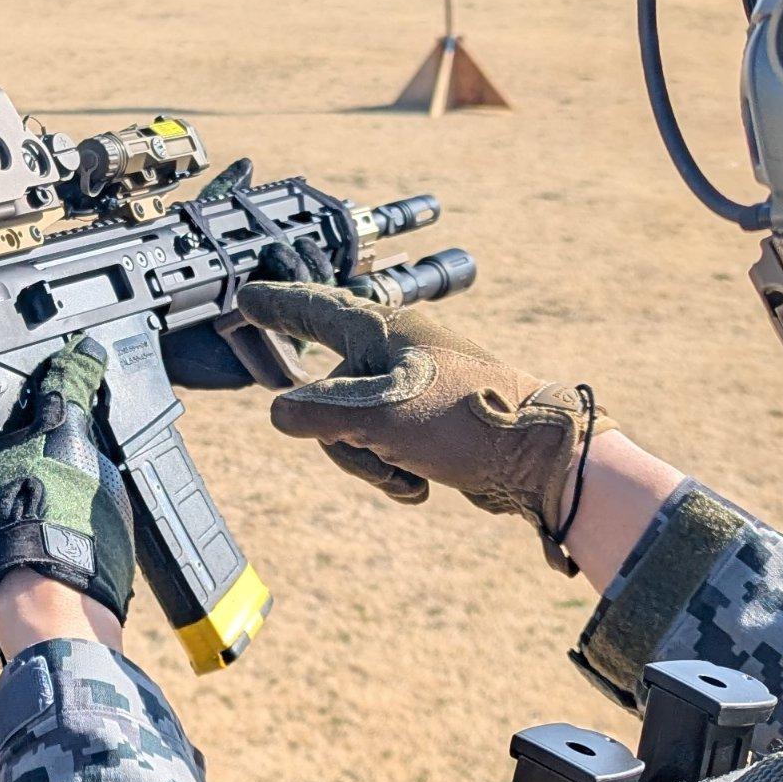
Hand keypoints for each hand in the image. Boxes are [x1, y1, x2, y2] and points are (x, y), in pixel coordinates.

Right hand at [0, 338, 135, 640]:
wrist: (48, 609)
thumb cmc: (0, 538)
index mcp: (59, 431)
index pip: (70, 377)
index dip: (73, 359)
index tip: (85, 347)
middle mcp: (96, 460)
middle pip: (66, 441)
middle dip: (40, 454)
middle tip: (6, 475)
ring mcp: (112, 503)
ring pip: (76, 486)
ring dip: (50, 497)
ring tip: (14, 526)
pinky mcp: (120, 544)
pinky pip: (84, 526)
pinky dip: (62, 533)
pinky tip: (33, 552)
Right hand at [239, 281, 594, 547]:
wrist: (539, 458)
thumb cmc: (466, 420)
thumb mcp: (380, 416)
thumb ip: (318, 412)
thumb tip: (280, 413)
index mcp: (380, 329)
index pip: (310, 309)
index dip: (273, 306)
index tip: (243, 297)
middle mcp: (392, 350)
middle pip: (324, 394)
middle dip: (340, 439)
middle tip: (374, 452)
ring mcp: (409, 385)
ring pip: (351, 427)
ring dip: (370, 461)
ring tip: (407, 475)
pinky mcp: (425, 419)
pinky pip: (382, 446)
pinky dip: (393, 470)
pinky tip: (420, 484)